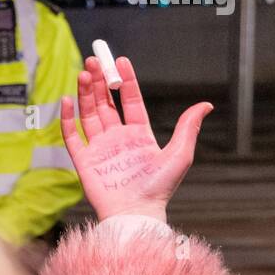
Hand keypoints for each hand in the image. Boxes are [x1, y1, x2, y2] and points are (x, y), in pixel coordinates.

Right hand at [60, 55, 211, 223]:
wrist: (136, 213)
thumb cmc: (160, 187)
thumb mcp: (180, 154)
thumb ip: (187, 127)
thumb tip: (206, 104)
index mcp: (138, 135)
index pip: (129, 101)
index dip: (125, 81)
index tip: (121, 61)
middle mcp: (117, 139)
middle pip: (105, 103)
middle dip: (99, 81)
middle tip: (95, 60)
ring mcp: (99, 149)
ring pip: (88, 114)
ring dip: (84, 93)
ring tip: (83, 72)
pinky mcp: (83, 160)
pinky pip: (72, 136)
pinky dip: (68, 118)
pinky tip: (68, 100)